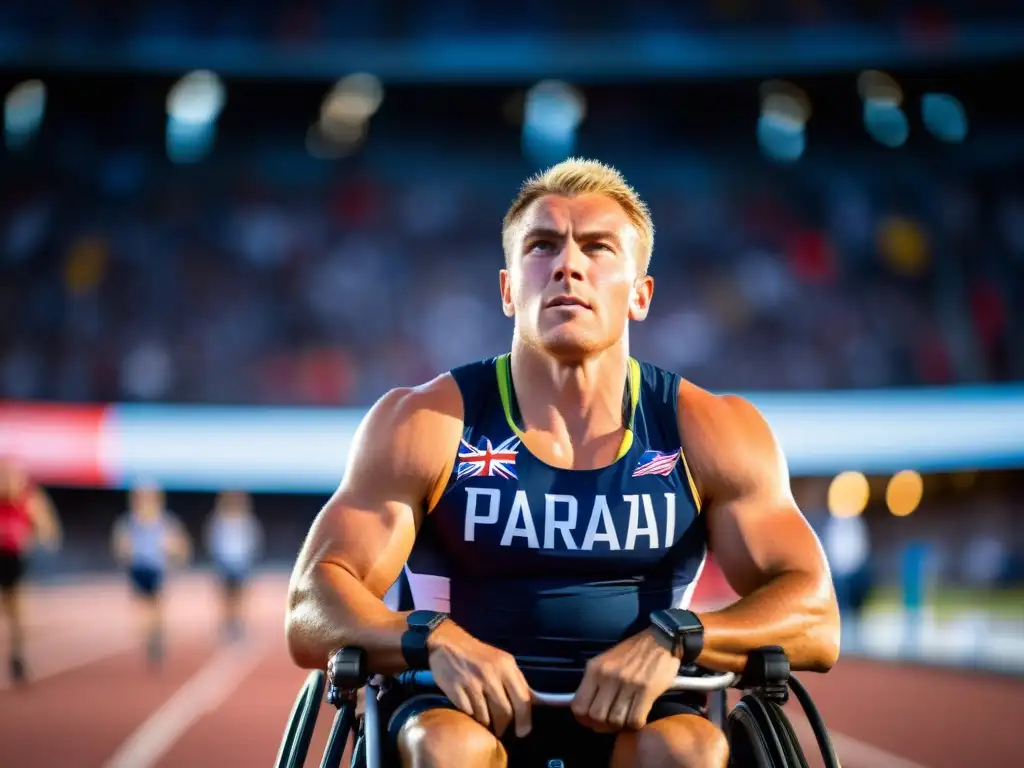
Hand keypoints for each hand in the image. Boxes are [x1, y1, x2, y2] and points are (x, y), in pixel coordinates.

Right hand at [427, 620, 532, 738]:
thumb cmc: (479, 655)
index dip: (525, 720)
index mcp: (506, 666)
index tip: (522, 731)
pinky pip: (469, 713)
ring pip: (486, 717)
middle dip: (504, 726)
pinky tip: (471, 712)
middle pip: (504, 712)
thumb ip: (517, 681)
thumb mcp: (502, 661)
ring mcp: (472, 682)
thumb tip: (534, 703)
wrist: (448, 642)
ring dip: (487, 724)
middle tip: (501, 731)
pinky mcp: (455, 689)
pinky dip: (472, 716)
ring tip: (486, 721)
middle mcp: (491, 674)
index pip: (522, 699)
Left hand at [571, 628, 680, 732]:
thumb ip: (594, 683)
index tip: (592, 721)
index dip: (584, 720)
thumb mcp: (605, 661)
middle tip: (611, 723)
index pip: (578, 706)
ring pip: (615, 721)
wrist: (660, 638)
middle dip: (603, 725)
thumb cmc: (631, 652)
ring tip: (625, 718)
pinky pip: (635, 721)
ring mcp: (627, 683)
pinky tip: (638, 716)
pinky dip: (635, 724)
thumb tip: (588, 710)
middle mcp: (608, 676)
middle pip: (596, 717)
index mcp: (594, 669)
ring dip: (620, 726)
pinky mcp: (647, 690)